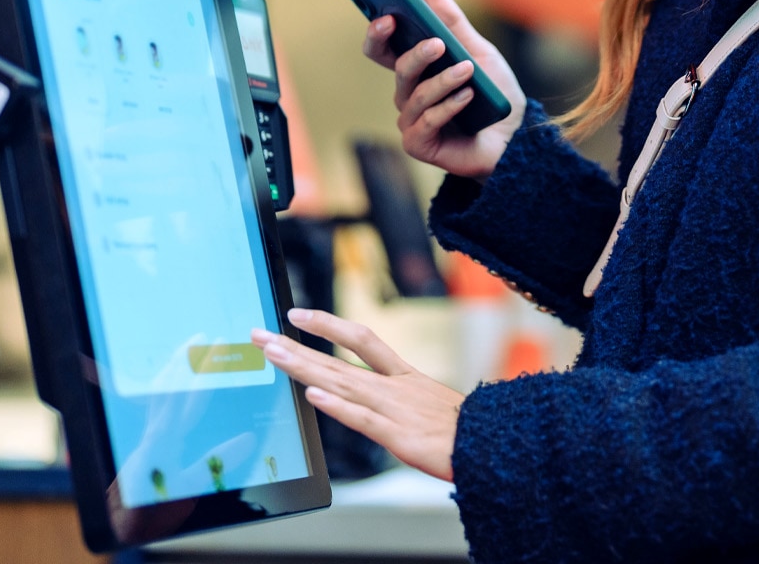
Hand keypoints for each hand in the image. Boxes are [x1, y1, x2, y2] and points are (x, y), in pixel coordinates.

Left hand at [252, 309, 462, 480]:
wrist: (497, 443)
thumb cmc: (466, 430)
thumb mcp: (429, 404)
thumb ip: (400, 399)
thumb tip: (373, 400)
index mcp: (403, 376)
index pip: (359, 337)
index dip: (327, 323)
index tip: (297, 315)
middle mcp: (394, 386)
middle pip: (337, 358)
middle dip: (296, 346)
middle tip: (261, 335)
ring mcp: (395, 408)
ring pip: (342, 381)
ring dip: (304, 366)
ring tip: (274, 354)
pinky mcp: (399, 436)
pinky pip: (362, 419)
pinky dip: (336, 406)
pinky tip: (312, 396)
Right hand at [363, 0, 524, 179]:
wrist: (514, 135)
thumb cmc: (493, 93)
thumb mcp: (478, 51)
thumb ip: (453, 23)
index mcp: (416, 69)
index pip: (383, 49)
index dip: (378, 34)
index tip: (388, 18)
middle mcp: (408, 93)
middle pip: (400, 69)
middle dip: (416, 55)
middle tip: (437, 44)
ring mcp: (411, 120)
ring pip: (417, 94)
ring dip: (444, 81)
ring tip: (468, 70)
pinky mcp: (418, 144)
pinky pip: (427, 121)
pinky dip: (449, 106)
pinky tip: (468, 96)